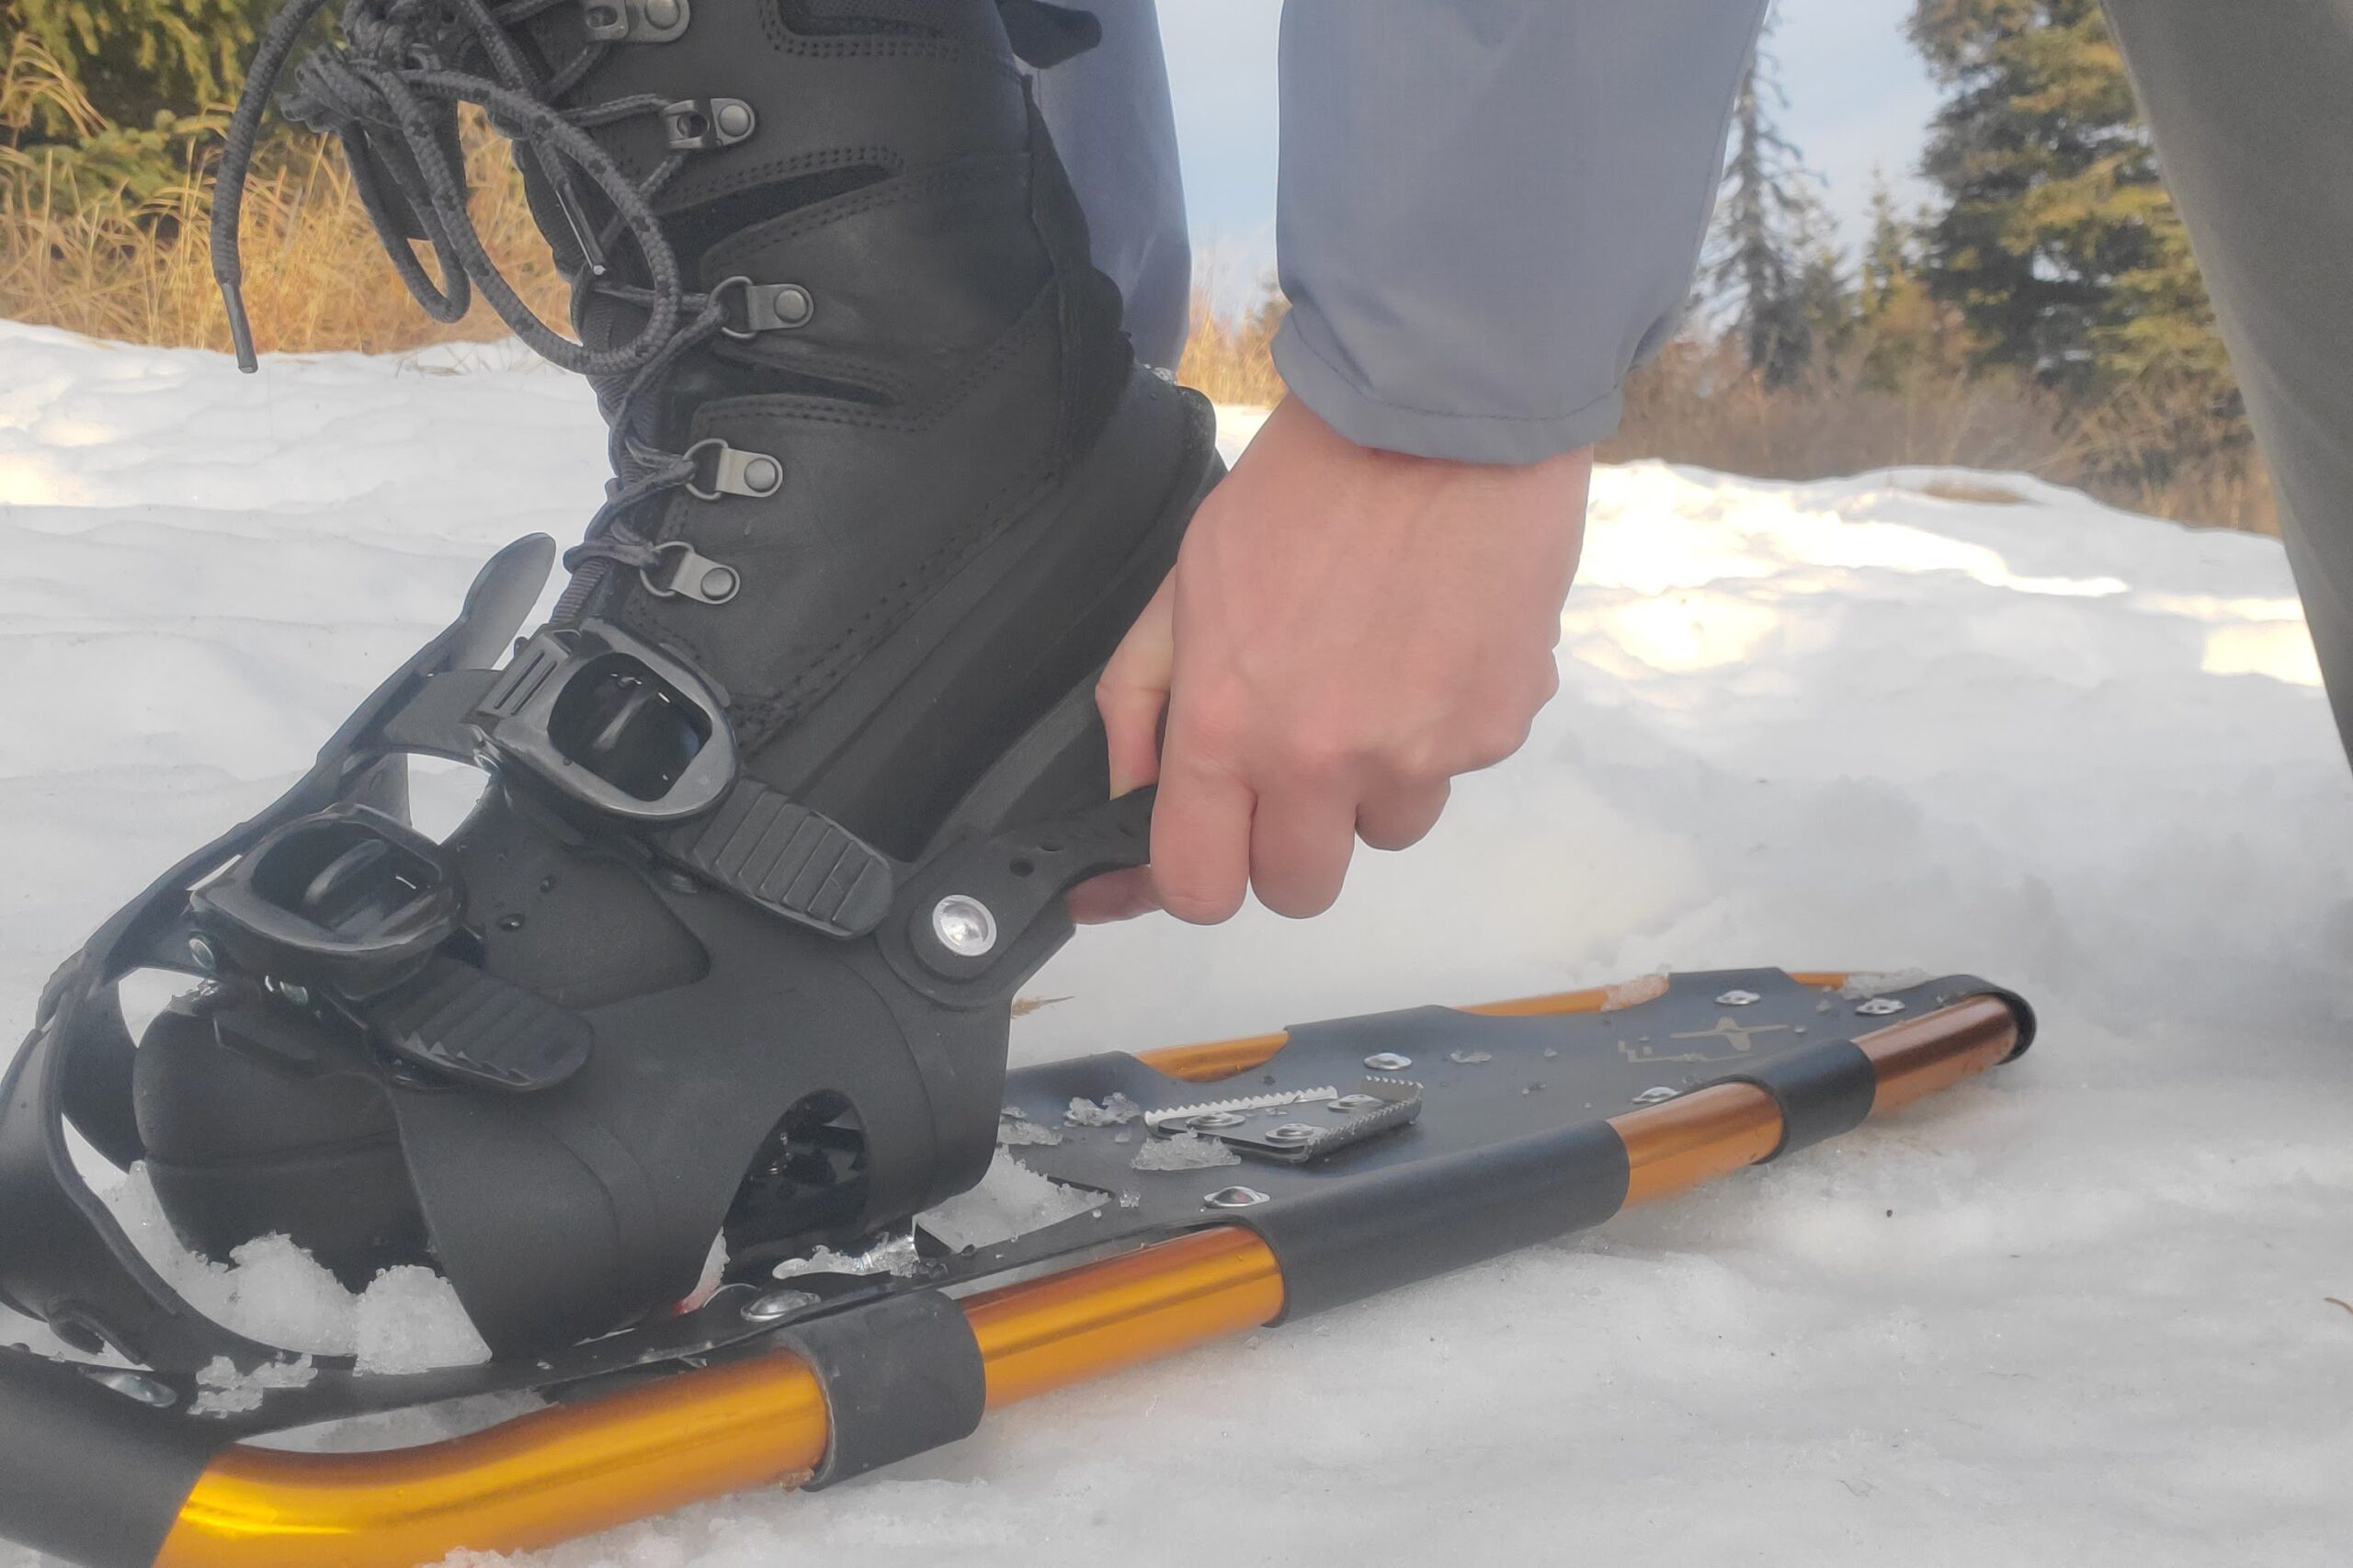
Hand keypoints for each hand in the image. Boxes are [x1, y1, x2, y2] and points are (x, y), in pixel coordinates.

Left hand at [1072, 395, 1589, 924]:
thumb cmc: (1308, 486)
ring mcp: (1417, 755)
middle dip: (1290, 843)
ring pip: (1384, 831)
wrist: (1446, 417)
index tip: (1208, 849)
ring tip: (1376, 677)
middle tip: (1297, 763)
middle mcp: (1320, 762)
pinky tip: (1433, 645)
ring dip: (1373, 784)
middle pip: (1298, 890)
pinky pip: (1455, 769)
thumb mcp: (1189, 577)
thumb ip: (1142, 695)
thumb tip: (1130, 788)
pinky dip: (1442, 728)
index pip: (1198, 889)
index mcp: (1226, 726)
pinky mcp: (1495, 731)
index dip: (1196, 881)